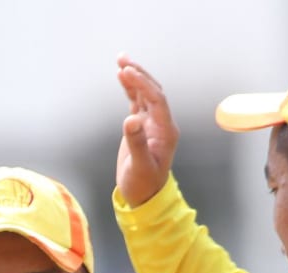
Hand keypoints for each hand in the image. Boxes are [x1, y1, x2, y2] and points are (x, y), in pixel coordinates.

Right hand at [115, 55, 179, 207]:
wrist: (144, 196)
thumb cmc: (144, 185)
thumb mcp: (139, 167)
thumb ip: (136, 143)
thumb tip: (130, 120)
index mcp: (166, 132)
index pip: (156, 101)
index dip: (143, 85)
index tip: (127, 73)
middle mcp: (161, 124)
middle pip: (153, 92)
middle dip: (139, 75)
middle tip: (123, 61)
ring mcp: (151, 123)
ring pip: (145, 93)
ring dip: (135, 77)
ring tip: (121, 61)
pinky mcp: (141, 125)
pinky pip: (137, 101)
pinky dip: (130, 88)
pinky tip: (121, 76)